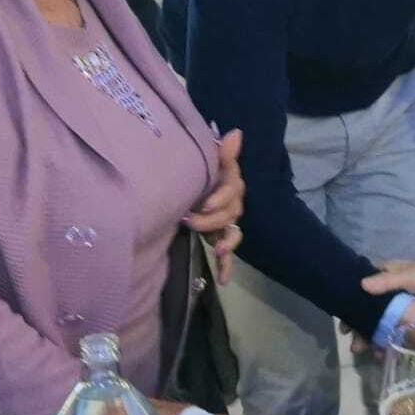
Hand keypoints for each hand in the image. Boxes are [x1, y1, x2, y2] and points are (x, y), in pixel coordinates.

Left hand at [183, 130, 244, 283]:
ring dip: (225, 241)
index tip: (205, 204)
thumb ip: (222, 152)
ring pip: (233, 233)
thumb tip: (237, 133)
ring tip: (215, 248)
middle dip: (213, 219)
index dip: (222, 198)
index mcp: (228, 183)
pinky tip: (223, 280)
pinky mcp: (218, 240)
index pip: (233, 189)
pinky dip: (227, 267)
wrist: (178, 191)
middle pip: (232, 213)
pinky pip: (228, 255)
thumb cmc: (195, 173)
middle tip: (188, 219)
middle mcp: (231, 203)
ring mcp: (226, 223)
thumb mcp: (207, 161)